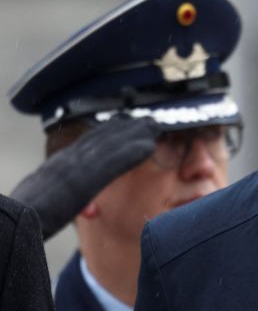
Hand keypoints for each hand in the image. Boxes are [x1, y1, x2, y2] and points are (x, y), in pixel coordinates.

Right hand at [10, 116, 159, 239]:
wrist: (6, 226)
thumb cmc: (20, 222)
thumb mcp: (46, 208)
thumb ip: (70, 202)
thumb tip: (92, 209)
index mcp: (56, 168)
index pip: (87, 145)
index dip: (108, 133)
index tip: (127, 123)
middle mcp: (65, 163)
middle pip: (101, 139)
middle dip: (126, 129)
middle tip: (149, 120)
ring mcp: (71, 170)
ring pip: (109, 146)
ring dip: (133, 135)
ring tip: (155, 127)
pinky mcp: (78, 182)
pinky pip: (110, 164)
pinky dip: (130, 154)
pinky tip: (149, 148)